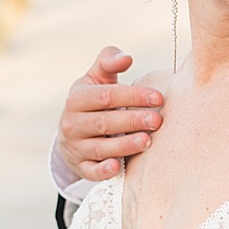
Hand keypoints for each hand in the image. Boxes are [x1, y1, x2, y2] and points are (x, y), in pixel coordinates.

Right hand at [56, 47, 164, 182]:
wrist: (70, 132)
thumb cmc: (92, 100)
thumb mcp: (95, 78)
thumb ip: (109, 62)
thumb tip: (127, 58)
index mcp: (77, 98)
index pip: (106, 96)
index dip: (132, 96)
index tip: (158, 97)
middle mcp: (72, 123)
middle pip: (104, 122)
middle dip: (132, 120)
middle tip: (157, 120)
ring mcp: (75, 147)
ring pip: (99, 147)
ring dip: (124, 145)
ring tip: (147, 141)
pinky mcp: (80, 167)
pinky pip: (90, 171)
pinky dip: (102, 170)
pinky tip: (117, 167)